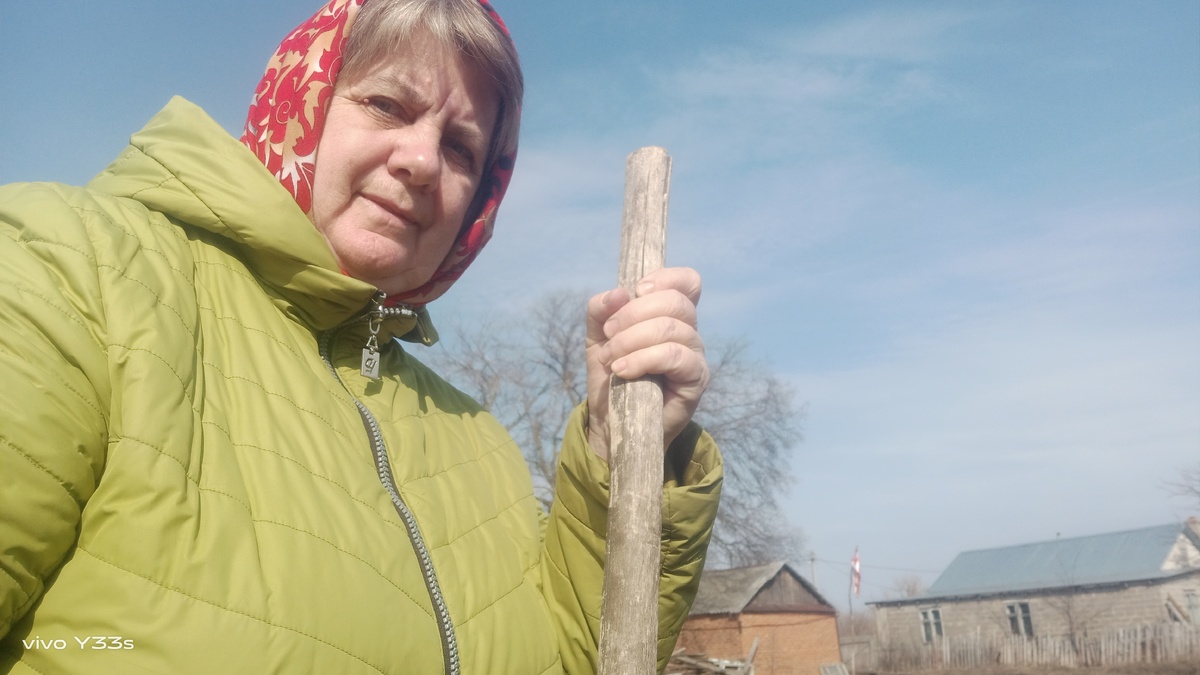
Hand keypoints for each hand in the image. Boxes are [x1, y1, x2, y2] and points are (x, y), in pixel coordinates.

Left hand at [585, 267, 708, 460]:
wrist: (612, 422)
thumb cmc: (612, 376)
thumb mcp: (597, 338)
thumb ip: (601, 310)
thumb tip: (618, 293)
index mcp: (670, 315)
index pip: (688, 282)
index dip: (666, 278)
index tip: (637, 290)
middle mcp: (689, 331)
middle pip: (676, 302)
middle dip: (633, 314)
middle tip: (609, 335)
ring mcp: (695, 355)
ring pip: (672, 329)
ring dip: (631, 340)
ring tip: (610, 359)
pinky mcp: (696, 380)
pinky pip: (675, 356)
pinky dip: (643, 359)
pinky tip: (622, 370)